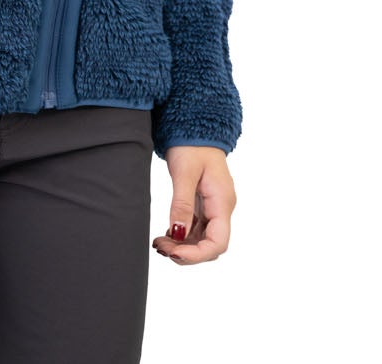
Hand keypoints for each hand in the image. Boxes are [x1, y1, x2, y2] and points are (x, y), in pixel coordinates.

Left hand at [151, 145, 234, 265]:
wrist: (197, 125)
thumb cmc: (192, 144)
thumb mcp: (184, 172)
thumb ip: (182, 204)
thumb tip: (178, 234)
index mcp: (222, 201)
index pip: (218, 242)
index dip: (198, 255)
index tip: (174, 253)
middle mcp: (221, 208)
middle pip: (210, 245)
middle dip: (187, 252)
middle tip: (160, 246)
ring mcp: (214, 207)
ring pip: (202, 239)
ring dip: (182, 246)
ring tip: (159, 242)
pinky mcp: (204, 204)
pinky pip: (197, 228)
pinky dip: (182, 235)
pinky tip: (166, 234)